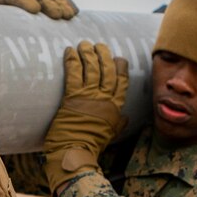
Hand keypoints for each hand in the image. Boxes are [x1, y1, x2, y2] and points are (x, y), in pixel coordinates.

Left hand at [43, 40, 127, 191]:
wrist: (76, 152)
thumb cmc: (92, 146)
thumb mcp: (110, 134)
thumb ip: (118, 124)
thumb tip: (126, 118)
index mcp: (115, 108)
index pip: (122, 82)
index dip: (120, 67)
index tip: (118, 58)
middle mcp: (104, 99)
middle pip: (108, 70)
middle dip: (104, 55)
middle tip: (100, 46)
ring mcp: (89, 96)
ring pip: (92, 68)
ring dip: (88, 53)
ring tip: (84, 44)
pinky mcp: (72, 96)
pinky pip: (74, 73)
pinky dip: (72, 60)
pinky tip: (70, 50)